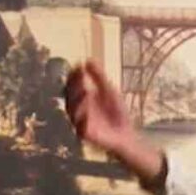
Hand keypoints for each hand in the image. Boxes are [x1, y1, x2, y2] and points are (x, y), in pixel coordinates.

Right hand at [61, 61, 164, 180]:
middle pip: (69, 97)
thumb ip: (98, 77)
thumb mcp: (109, 91)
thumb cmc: (116, 113)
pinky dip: (82, 119)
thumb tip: (87, 59)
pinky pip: (80, 128)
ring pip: (73, 112)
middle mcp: (77, 110)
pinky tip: (86, 111)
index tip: (78, 66)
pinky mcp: (86, 135)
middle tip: (79, 76)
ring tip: (84, 90)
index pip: (72, 85)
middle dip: (73, 86)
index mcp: (81, 98)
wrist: (126, 134)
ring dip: (77, 101)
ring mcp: (80, 123)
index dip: (74, 76)